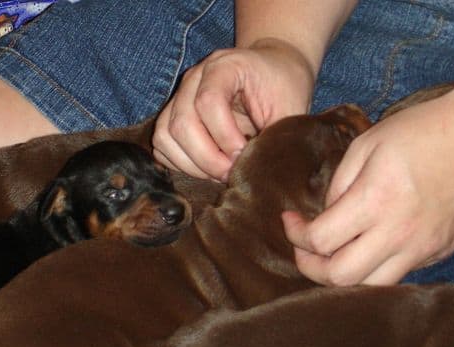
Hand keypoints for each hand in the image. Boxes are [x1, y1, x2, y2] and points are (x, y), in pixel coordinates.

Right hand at [152, 38, 313, 181]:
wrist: (272, 68)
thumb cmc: (284, 86)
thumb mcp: (291, 107)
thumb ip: (277, 137)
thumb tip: (262, 174)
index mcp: (225, 65)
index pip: (208, 102)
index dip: (225, 137)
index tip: (244, 154)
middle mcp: (194, 78)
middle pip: (181, 123)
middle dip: (207, 159)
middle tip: (232, 173)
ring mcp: (179, 95)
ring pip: (165, 136)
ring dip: (191, 164)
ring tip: (219, 173)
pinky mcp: (172, 114)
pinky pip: (162, 144)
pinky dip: (179, 163)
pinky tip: (206, 168)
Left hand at [282, 91, 453, 285]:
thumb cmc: (419, 132)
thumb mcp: (365, 145)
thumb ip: (337, 184)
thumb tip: (322, 215)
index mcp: (375, 200)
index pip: (320, 240)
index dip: (295, 235)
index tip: (289, 220)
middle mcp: (399, 233)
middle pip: (341, 278)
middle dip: (310, 266)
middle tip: (303, 247)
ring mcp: (422, 248)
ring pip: (371, 287)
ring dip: (342, 277)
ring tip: (330, 255)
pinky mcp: (438, 253)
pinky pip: (397, 274)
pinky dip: (373, 268)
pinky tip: (365, 247)